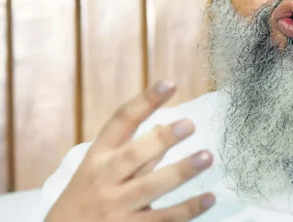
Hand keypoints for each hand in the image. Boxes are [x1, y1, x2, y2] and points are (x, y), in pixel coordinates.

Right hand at [45, 81, 215, 221]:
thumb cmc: (84, 201)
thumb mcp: (96, 173)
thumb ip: (130, 152)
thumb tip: (164, 126)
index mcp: (96, 159)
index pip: (121, 122)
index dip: (145, 101)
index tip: (169, 83)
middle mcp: (103, 181)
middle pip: (133, 156)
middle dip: (161, 140)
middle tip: (189, 124)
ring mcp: (115, 208)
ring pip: (150, 188)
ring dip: (180, 172)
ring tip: (207, 157)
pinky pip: (162, 219)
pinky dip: (187, 209)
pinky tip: (208, 198)